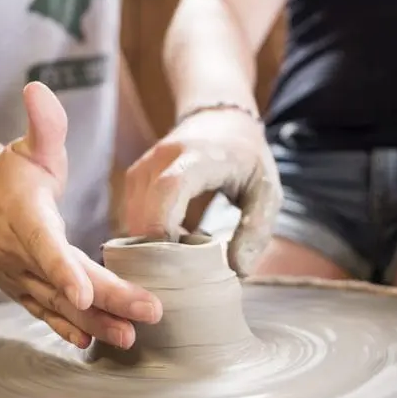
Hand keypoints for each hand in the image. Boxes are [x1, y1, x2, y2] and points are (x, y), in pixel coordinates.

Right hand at [0, 82, 161, 348]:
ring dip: (94, 324)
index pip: (45, 246)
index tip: (84, 293)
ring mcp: (19, 276)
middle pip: (64, 283)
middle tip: (146, 314)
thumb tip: (38, 88)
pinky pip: (44, 314)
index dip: (63, 270)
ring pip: (58, 306)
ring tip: (129, 338)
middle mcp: (19, 252)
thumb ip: (43, 124)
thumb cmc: (10, 173)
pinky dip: (67, 329)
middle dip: (106, 302)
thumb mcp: (29, 146)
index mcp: (25, 217)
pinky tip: (91, 343)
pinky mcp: (22, 289)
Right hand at [124, 108, 282, 275]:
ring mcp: (145, 165)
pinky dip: (143, 235)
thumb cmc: (247, 160)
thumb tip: (236, 270)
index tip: (175, 261)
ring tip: (178, 261)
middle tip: (180, 277)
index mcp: (199, 157)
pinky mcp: (135, 178)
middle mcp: (164, 157)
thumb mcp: (267, 192)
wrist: (221, 121)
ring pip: (131, 216)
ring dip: (148, 244)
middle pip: (143, 208)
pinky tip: (168, 246)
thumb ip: (256, 230)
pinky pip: (129, 214)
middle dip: (155, 248)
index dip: (165, 225)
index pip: (170, 188)